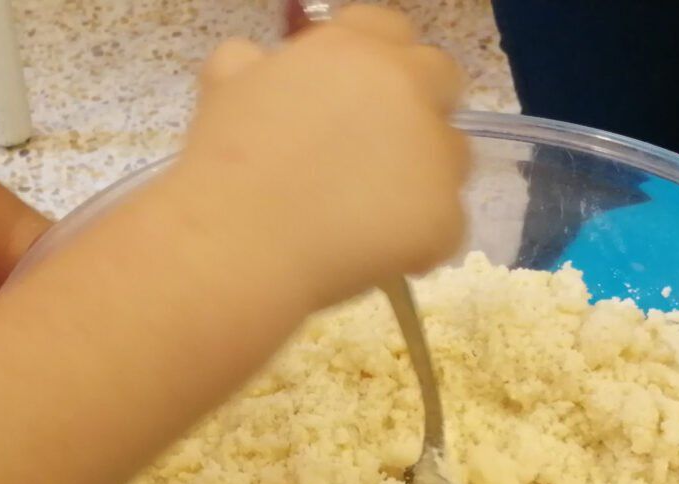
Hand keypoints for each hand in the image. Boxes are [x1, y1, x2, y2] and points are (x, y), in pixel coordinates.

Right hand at [168, 5, 468, 312]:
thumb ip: (258, 65)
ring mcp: (432, 152)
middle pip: (442, 80)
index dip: (381, 66)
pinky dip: (418, 244)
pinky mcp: (442, 215)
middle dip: (419, 112)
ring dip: (424, 179)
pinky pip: (447, 227)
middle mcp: (404, 87)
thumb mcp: (227, 87)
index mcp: (352, 49)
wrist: (241, 245)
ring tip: (374, 218)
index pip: (392, 31)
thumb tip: (261, 63)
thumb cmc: (223, 169)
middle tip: (379, 160)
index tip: (361, 102)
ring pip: (454, 158)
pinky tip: (374, 257)